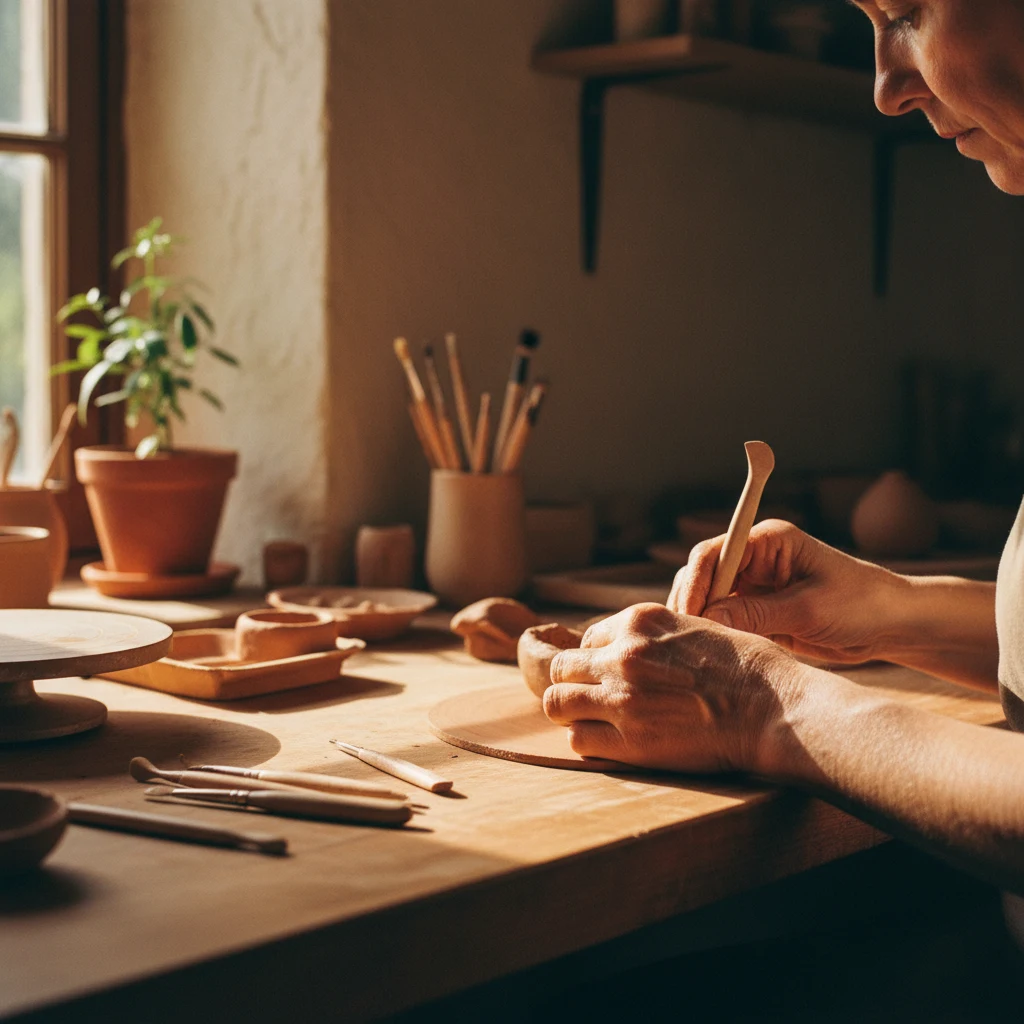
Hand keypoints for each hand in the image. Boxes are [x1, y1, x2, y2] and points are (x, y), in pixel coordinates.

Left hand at [545, 603, 801, 773]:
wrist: (774, 708)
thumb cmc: (749, 669)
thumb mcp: (697, 627)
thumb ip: (657, 637)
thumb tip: (632, 649)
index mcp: (641, 620)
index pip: (589, 638)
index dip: (597, 660)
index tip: (611, 676)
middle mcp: (623, 654)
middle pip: (562, 668)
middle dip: (574, 684)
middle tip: (594, 701)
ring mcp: (621, 697)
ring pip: (557, 702)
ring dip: (571, 712)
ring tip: (594, 722)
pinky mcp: (628, 741)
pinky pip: (577, 740)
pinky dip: (588, 742)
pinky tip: (611, 743)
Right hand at [667, 519, 908, 664]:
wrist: (892, 626)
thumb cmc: (861, 604)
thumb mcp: (809, 609)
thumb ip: (756, 613)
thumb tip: (707, 617)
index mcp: (767, 542)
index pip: (714, 554)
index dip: (697, 583)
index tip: (689, 614)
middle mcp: (754, 560)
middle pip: (703, 577)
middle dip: (692, 605)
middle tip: (686, 639)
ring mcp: (754, 588)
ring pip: (708, 602)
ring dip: (700, 622)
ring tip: (696, 651)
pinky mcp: (758, 614)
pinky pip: (725, 623)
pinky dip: (715, 637)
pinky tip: (711, 656)